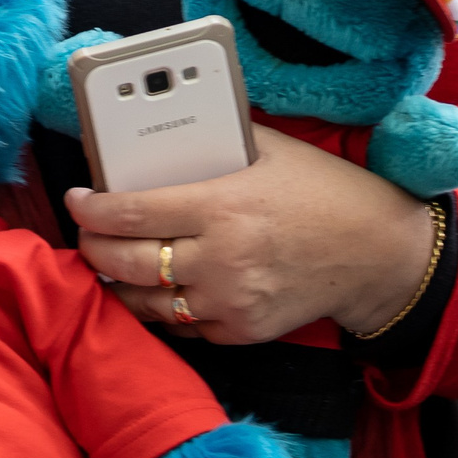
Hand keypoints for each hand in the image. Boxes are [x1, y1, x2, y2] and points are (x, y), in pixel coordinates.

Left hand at [67, 125, 438, 340]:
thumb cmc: (325, 194)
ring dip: (117, 284)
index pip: (130, 212)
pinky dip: (159, 310)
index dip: (91, 208)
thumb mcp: (271, 151)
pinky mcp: (241, 331)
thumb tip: (164, 126)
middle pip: (125, 261)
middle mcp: (220, 259)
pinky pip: (180, 326)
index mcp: (222, 206)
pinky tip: (150, 290)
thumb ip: (217, 139)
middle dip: (93, 247)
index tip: (78, 199)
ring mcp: (229, 301)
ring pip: (144, 302)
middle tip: (87, 232)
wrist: (379, 256)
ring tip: (108, 263)